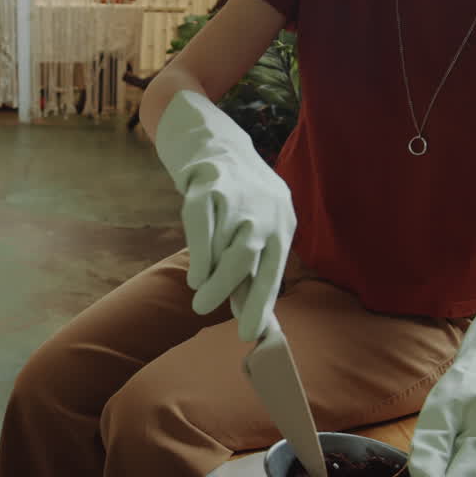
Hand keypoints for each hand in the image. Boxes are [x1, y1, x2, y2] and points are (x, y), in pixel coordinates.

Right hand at [155, 90, 294, 340]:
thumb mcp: (259, 228)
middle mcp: (264, 210)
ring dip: (210, 275)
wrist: (216, 142)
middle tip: (204, 309)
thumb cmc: (240, 199)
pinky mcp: (208, 182)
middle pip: (247, 258)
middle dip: (227, 289)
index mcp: (282, 225)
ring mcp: (237, 196)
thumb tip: (254, 322)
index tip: (248, 334)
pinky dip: (198, 250)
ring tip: (198, 293)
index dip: (260, 304)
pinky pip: (200, 223)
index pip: (273, 271)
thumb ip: (253, 269)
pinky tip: (193, 272)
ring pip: (225, 244)